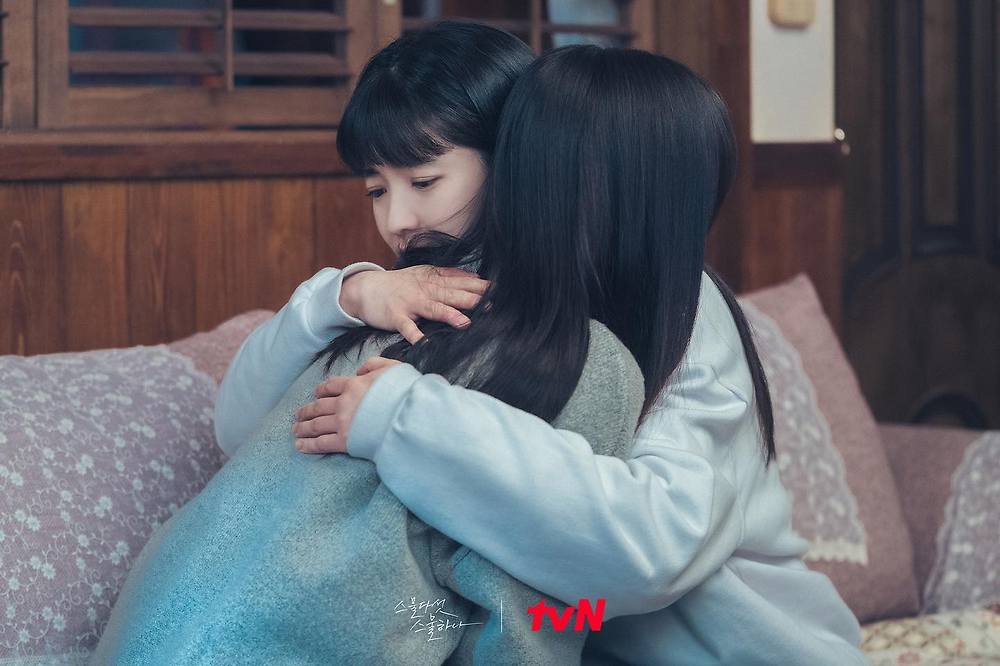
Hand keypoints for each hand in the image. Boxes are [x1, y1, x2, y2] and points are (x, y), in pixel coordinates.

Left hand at [292, 357, 402, 453]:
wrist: (408, 415)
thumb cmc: (404, 392)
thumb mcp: (392, 368)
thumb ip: (374, 364)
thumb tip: (360, 370)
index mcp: (354, 385)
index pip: (331, 386)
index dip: (321, 390)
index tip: (316, 394)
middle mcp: (343, 403)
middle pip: (319, 406)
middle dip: (306, 411)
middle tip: (297, 415)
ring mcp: (342, 422)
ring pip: (316, 424)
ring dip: (303, 427)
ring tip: (295, 430)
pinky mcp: (345, 442)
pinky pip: (321, 443)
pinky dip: (308, 445)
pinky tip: (299, 446)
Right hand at [339, 265, 488, 343]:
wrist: (366, 289)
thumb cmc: (399, 284)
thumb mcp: (423, 273)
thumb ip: (446, 274)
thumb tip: (472, 275)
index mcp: (432, 279)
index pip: (458, 281)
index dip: (477, 286)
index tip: (495, 290)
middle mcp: (423, 289)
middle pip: (450, 294)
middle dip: (470, 299)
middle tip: (489, 304)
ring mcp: (410, 303)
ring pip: (432, 309)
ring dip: (449, 315)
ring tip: (465, 323)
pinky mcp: (396, 317)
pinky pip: (407, 328)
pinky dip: (415, 336)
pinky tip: (425, 344)